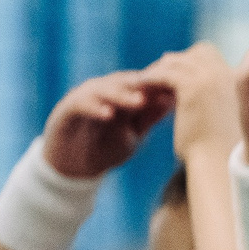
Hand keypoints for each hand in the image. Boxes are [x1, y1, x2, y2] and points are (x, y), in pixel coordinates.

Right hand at [41, 70, 175, 178]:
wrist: (73, 167)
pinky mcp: (66, 109)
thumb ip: (148, 118)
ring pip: (103, 89)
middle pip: (125, 82)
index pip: (142, 84)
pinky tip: (108, 115)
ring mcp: (83, 97)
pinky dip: (94, 108)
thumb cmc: (106, 147)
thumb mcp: (133, 134)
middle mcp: (102, 90)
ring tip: (138, 102)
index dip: (160, 85)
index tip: (182, 90)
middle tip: (163, 90)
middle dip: (145, 85)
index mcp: (120, 94)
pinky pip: (80, 104)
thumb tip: (172, 101)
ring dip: (121, 95)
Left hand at [143, 44, 236, 159]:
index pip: (215, 57)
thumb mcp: (226, 118)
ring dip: (161, 70)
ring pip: (178, 61)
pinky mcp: (192, 87)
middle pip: (199, 51)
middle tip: (159, 76)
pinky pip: (164, 74)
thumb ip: (216, 101)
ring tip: (145, 83)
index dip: (195, 63)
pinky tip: (140, 89)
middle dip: (179, 61)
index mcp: (242, 81)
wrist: (220, 164)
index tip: (177, 77)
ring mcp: (212, 78)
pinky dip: (151, 79)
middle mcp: (230, 75)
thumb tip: (197, 98)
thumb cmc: (223, 151)